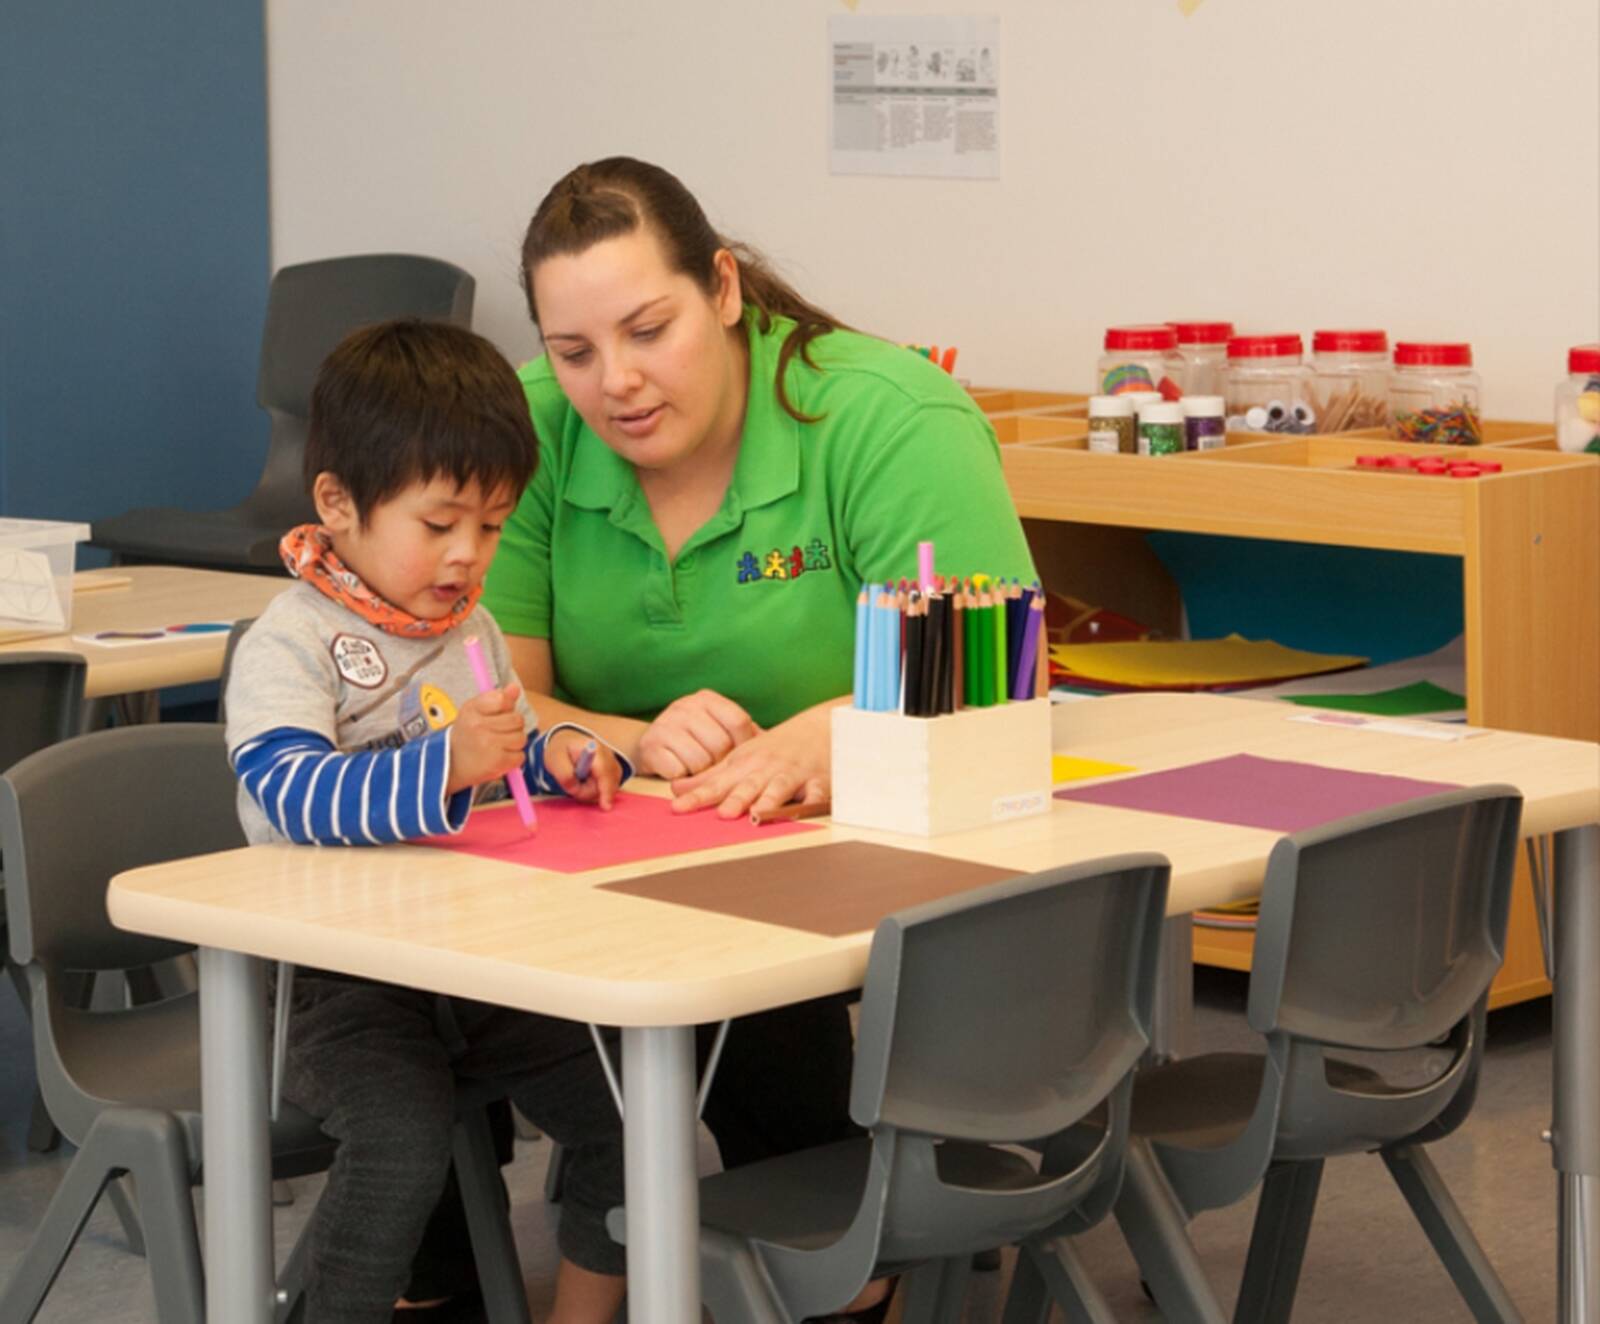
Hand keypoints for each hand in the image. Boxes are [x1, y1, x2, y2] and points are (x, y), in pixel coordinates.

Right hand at [447, 685, 528, 793]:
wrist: (450, 764)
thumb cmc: (467, 734)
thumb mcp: (475, 711)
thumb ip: (498, 698)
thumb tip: (515, 687)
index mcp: (473, 709)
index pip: (502, 699)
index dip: (507, 707)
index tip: (500, 713)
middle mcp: (478, 725)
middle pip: (517, 719)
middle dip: (513, 726)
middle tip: (499, 732)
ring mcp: (488, 744)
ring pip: (521, 738)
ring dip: (514, 743)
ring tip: (499, 745)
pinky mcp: (496, 762)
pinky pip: (520, 756)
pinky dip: (513, 758)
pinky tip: (500, 757)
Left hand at [544, 729, 622, 809]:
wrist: (567, 744)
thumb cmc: (560, 751)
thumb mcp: (554, 760)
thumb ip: (564, 775)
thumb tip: (575, 788)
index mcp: (594, 748)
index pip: (604, 772)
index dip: (606, 790)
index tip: (605, 806)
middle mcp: (608, 754)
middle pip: (608, 783)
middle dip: (588, 790)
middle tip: (571, 786)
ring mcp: (613, 763)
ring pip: (609, 787)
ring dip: (591, 790)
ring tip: (576, 780)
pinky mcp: (614, 771)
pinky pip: (609, 788)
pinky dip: (597, 790)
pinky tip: (586, 782)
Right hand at [636, 689, 760, 779]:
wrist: (652, 743)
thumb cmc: (695, 738)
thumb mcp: (718, 728)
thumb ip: (745, 734)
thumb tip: (773, 747)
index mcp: (707, 698)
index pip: (739, 721)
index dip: (744, 743)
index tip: (740, 755)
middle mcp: (685, 706)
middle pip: (721, 745)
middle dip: (721, 762)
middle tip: (713, 763)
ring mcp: (666, 724)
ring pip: (700, 761)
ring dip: (701, 773)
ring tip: (695, 766)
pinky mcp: (650, 746)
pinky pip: (678, 772)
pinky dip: (681, 777)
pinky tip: (678, 769)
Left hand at [668, 703, 832, 818]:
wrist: (818, 728)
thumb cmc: (774, 748)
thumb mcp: (740, 758)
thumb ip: (709, 778)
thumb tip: (676, 791)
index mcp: (745, 765)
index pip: (717, 784)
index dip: (698, 797)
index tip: (678, 808)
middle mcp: (766, 769)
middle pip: (749, 786)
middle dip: (736, 799)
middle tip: (723, 813)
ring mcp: (793, 775)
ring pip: (780, 788)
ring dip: (769, 799)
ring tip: (758, 813)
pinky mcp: (818, 781)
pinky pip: (817, 792)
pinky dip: (813, 800)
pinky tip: (806, 809)